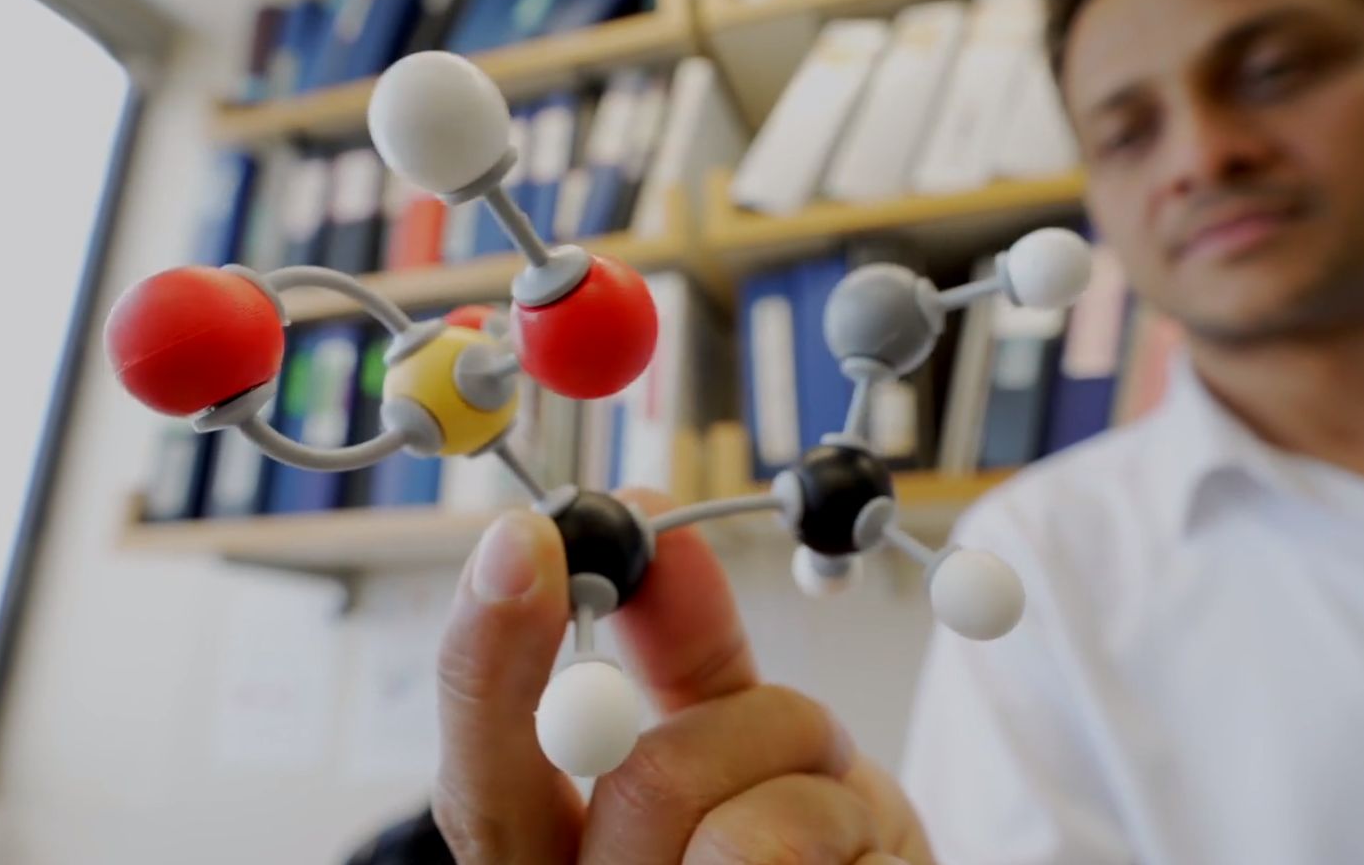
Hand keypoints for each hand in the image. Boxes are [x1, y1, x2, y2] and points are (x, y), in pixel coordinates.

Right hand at [432, 488, 931, 863]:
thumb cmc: (798, 856)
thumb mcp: (730, 751)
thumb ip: (676, 657)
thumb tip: (649, 532)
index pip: (481, 788)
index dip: (489, 661)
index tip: (527, 540)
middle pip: (650, 786)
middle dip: (759, 727)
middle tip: (815, 739)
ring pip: (752, 839)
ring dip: (830, 798)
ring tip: (843, 833)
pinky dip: (883, 853)